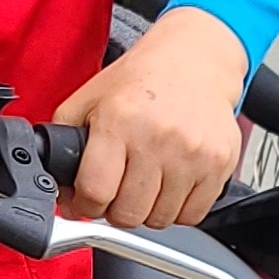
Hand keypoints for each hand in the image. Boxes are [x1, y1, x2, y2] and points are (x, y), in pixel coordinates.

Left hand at [54, 6, 245, 229]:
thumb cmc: (140, 80)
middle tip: (117, 190)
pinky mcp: (219, 163)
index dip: (84, 204)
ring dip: (147, 209)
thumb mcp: (88, 99)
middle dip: (115, 209)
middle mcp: (158, 137)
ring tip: (146, 180)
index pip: (95, 192)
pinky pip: (192, 215)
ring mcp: (193, 153)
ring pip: (160, 219)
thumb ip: (63, 144)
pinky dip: (177, 208)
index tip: (87, 199)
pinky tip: (171, 182)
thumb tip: (59, 195)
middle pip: (128, 214)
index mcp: (119, 120)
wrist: (194, 59)